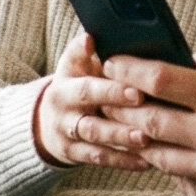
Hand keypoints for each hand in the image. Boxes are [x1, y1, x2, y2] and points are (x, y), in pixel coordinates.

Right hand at [34, 33, 152, 169]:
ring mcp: (66, 130)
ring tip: (145, 137)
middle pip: (86, 98)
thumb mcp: (76, 66)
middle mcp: (62, 103)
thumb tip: (99, 34)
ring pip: (94, 133)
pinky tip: (147, 161)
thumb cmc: (77, 86)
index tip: (117, 64)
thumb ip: (89, 51)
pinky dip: (124, 161)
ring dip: (120, 135)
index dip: (94, 57)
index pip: (78, 64)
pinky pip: (100, 158)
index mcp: (66, 77)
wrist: (47, 123)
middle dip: (113, 96)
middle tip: (140, 97)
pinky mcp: (74, 154)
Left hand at [100, 42, 195, 195]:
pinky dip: (172, 164)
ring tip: (132, 122)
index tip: (113, 61)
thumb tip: (187, 61)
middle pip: (148, 120)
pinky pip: (184, 180)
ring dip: (141, 138)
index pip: (159, 80)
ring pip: (158, 155)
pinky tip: (169, 151)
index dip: (128, 68)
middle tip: (109, 93)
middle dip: (122, 104)